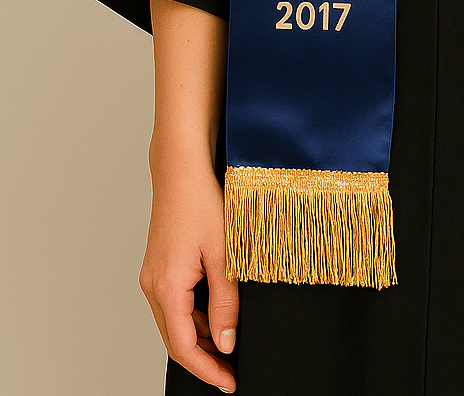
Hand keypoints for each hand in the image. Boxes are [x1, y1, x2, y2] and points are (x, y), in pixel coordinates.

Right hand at [139, 159, 237, 390]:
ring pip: (174, 322)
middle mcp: (152, 286)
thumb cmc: (201, 202)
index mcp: (167, 287)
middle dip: (203, 359)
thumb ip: (226, 302)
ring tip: (229, 340)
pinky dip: (193, 315)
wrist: (181, 170)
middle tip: (230, 370)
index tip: (228, 382)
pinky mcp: (158, 267)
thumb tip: (226, 342)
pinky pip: (174, 303)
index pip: (184, 347)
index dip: (207, 370)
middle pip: (175, 340)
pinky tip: (216, 310)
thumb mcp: (224, 255)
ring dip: (199, 336)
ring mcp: (152, 276)